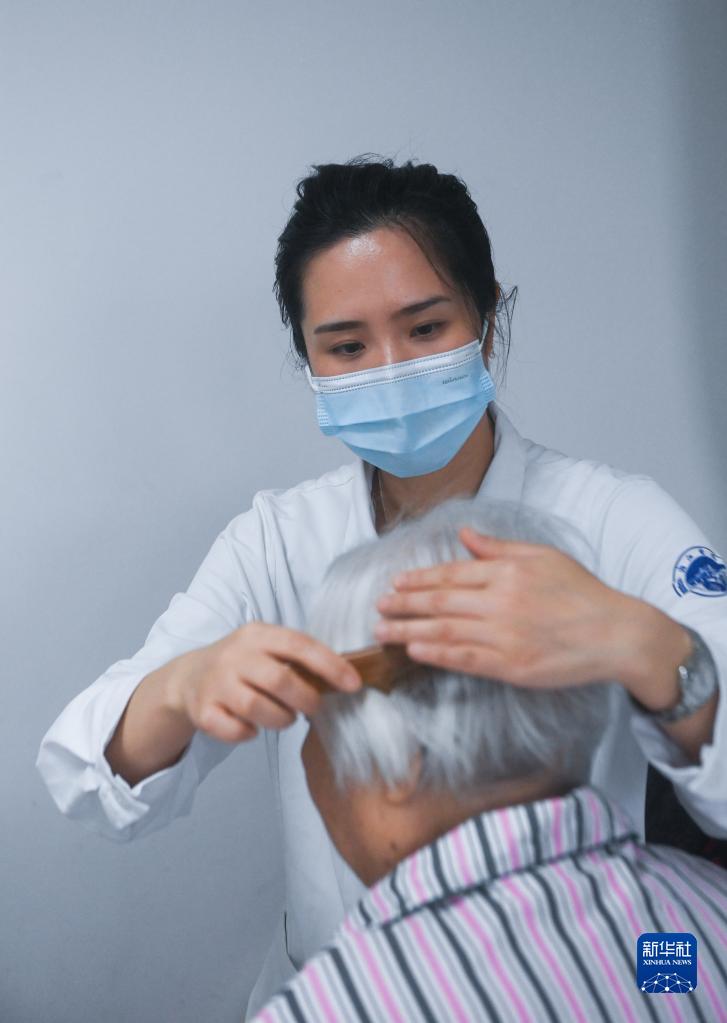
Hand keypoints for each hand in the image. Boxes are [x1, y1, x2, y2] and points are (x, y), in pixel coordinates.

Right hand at [166, 621, 360, 742]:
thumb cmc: (242, 664)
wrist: (189, 677)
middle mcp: (234, 656)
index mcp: (256, 635)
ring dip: (282, 719)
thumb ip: (297, 657)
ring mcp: (216, 683)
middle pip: (280, 680)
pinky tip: (253, 726)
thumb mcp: (266, 647)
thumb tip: (346, 676)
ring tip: (286, 718)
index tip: (353, 684)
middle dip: (307, 699)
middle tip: (315, 707)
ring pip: (257, 708)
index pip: (299, 645)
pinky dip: (250, 733)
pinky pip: (236, 730)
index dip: (330, 665)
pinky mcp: (203, 711)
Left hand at [373, 526, 630, 689]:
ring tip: (382, 631)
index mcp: (507, 572)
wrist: (616, 634)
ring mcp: (504, 636)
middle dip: (404, 604)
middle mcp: (500, 601)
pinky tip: (414, 652)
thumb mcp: (544, 556)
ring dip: (408, 631)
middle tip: (378, 606)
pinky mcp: (510, 666)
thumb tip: (465, 533)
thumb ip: (499, 547)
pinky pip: (463, 659)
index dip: (419, 579)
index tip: (396, 583)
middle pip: (440, 602)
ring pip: (443, 632)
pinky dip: (435, 655)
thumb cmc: (583, 593)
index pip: (451, 574)